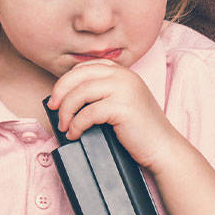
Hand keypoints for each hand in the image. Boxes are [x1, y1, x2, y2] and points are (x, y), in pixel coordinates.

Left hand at [47, 59, 185, 170]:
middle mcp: (123, 76)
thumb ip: (101, 92)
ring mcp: (124, 90)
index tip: (56, 98)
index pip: (84, 68)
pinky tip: (75, 134)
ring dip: (66, 111)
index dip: (65, 81)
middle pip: (78, 76)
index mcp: (122, 72)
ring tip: (64, 126)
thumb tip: (65, 97)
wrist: (162, 147)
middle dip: (60, 93)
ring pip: (80, 93)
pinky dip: (76, 125)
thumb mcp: (121, 101)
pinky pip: (88, 113)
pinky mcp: (123, 107)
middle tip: (52, 109)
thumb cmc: (139, 130)